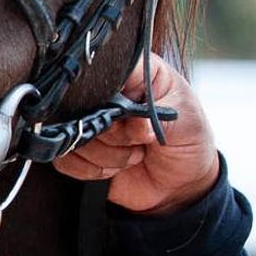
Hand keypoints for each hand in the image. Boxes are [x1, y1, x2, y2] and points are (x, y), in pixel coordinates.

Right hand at [53, 53, 219, 215]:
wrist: (182, 184)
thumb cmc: (189, 142)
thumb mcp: (186, 123)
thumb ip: (157, 118)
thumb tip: (130, 122)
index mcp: (135, 74)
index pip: (105, 70)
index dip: (112, 96)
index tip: (132, 116)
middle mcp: (107, 94)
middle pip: (82, 106)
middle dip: (115, 133)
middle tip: (141, 140)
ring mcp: (88, 121)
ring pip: (74, 135)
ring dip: (107, 155)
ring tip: (134, 155)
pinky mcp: (77, 149)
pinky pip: (66, 159)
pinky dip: (92, 169)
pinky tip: (115, 167)